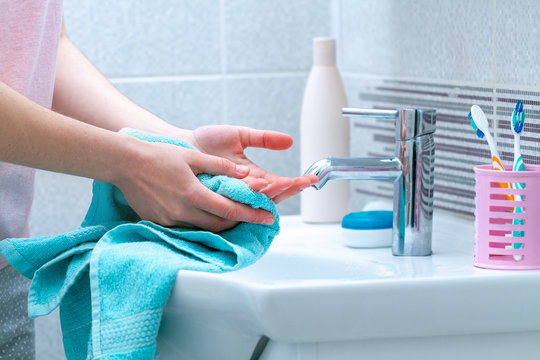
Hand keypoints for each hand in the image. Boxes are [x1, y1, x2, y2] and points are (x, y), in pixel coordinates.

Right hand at [113, 139, 274, 231]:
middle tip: (256, 217)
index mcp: (193, 193)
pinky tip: (207, 216)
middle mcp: (183, 211)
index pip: (230, 210)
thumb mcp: (193, 156)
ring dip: (222, 225)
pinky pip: (187, 228)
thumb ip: (220, 166)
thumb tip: (245, 173)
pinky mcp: (159, 222)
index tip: (269, 218)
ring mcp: (170, 220)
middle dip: (241, 222)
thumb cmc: (159, 155)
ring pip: (204, 228)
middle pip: (221, 224)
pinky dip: (201, 224)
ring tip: (235, 217)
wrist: (125, 163)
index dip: (252, 214)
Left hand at [191, 125, 317, 202]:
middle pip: (271, 195)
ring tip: (284, 183)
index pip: (278, 184)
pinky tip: (257, 187)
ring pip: (254, 199)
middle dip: (286, 189)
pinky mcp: (214, 196)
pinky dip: (246, 192)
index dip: (295, 183)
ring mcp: (230, 193)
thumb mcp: (240, 136)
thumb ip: (263, 139)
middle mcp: (243, 189)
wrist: (179, 145)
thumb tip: (289, 141)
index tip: (310, 178)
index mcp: (252, 176)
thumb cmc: (207, 142)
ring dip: (269, 191)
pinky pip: (232, 198)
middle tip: (299, 182)